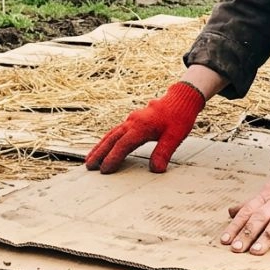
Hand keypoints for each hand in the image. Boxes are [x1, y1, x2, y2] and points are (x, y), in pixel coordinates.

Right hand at [85, 81, 205, 173]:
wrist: (181, 98)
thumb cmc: (179, 117)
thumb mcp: (175, 136)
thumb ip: (164, 152)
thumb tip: (156, 170)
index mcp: (141, 126)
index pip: (123, 144)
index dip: (113, 158)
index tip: (105, 170)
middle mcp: (132, 122)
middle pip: (111, 139)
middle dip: (99, 153)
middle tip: (89, 166)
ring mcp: (131, 120)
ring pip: (111, 134)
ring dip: (99, 146)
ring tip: (89, 159)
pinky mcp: (132, 120)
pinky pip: (115, 131)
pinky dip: (107, 140)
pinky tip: (103, 147)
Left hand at [220, 154, 269, 254]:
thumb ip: (251, 202)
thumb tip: (231, 211)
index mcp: (266, 195)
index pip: (246, 211)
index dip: (235, 226)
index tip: (224, 240)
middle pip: (259, 218)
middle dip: (246, 234)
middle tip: (236, 249)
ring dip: (266, 237)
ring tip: (256, 252)